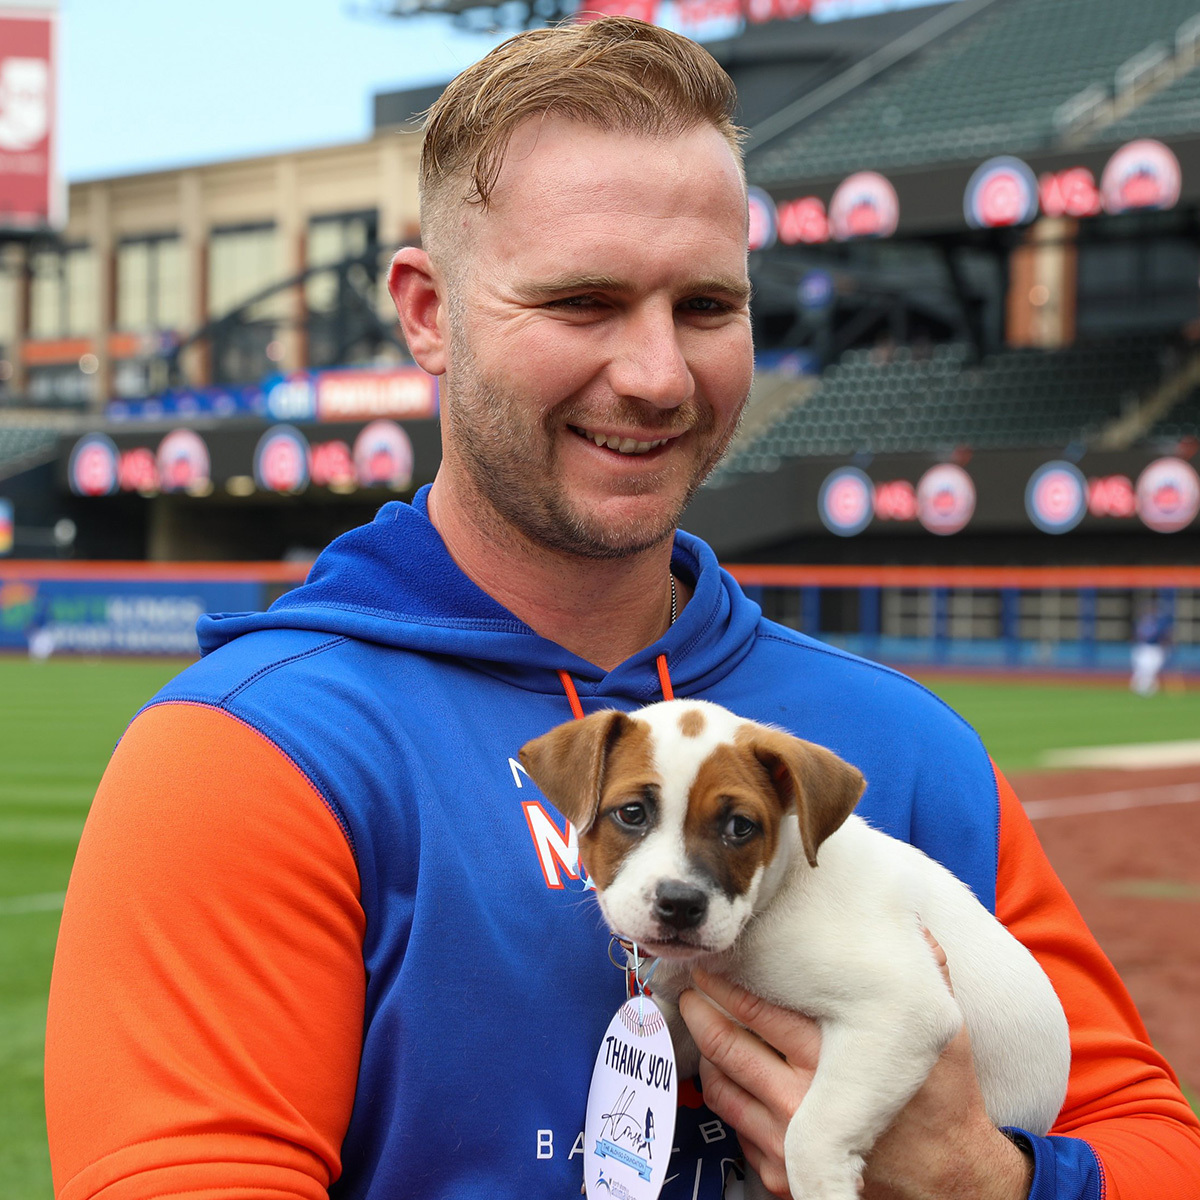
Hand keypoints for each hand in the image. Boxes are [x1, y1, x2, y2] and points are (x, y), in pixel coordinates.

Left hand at [677, 941, 1033, 1199]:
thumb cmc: (943, 1105)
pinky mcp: (780, 1172)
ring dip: (704, 1048)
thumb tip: (915, 927)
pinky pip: (733, 1124)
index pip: (757, 1011)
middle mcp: (801, 1100)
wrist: (948, 1184)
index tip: (715, 962)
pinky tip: (724, 1067)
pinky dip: (722, 1091)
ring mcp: (785, 1142)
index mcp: (831, 1059)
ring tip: (698, 1018)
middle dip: (701, 1008)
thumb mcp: (944, 1033)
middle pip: (727, 1045)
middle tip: (692, 983)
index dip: (726, 983)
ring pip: (721, 1084)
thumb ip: (929, 975)